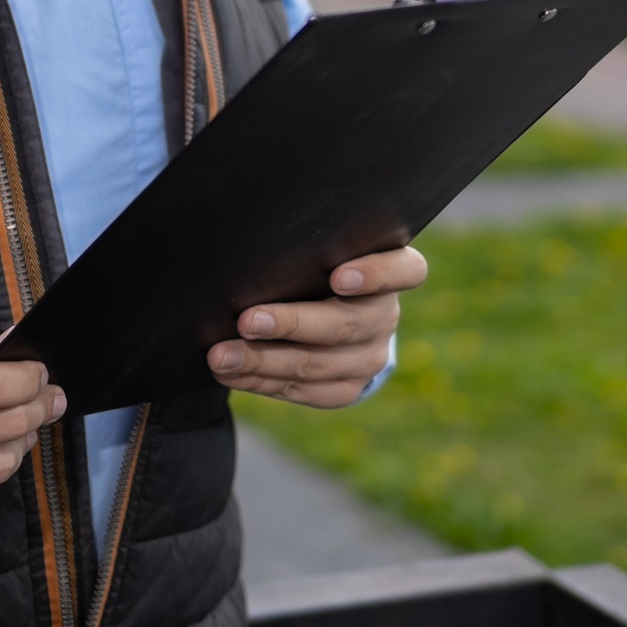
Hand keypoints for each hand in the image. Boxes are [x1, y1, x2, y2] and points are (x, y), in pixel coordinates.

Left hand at [206, 246, 427, 408]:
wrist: (332, 316)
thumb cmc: (313, 264)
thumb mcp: (319, 246)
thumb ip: (304, 243)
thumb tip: (247, 236)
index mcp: (392, 271)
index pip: (405, 271)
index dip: (375, 274)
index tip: (338, 275)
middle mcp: (385, 316)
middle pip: (346, 324)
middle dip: (291, 323)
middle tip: (247, 320)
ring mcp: (370, 357)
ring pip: (318, 365)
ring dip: (263, 360)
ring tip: (221, 356)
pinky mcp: (347, 388)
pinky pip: (304, 390)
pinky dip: (262, 381)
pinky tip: (230, 373)